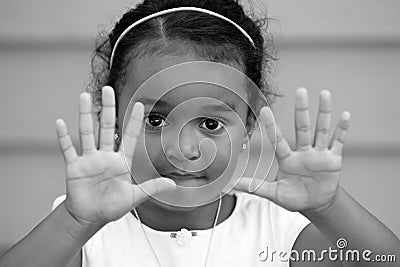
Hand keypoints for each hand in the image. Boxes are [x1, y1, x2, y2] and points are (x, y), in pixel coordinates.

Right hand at [55, 86, 175, 225]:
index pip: (130, 137)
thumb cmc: (112, 207)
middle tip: (108, 89)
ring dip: (86, 115)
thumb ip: (152, 188)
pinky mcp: (74, 167)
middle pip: (107, 127)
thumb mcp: (134, 197)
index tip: (140, 105)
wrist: (90, 217)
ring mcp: (89, 159)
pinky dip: (63, 137)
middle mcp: (105, 156)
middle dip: (109, 109)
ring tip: (85, 97)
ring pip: (87, 133)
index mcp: (121, 162)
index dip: (134, 121)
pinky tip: (60, 123)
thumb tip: (173, 185)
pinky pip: (68, 149)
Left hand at [235, 88, 349, 212]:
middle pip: (302, 128)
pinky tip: (344, 115)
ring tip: (324, 94)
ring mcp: (319, 154)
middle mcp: (303, 152)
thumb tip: (232, 185)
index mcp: (287, 159)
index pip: (278, 140)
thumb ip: (256, 187)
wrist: (316, 204)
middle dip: (301, 110)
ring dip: (323, 113)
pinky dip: (342, 130)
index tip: (264, 110)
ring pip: (321, 130)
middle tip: (300, 90)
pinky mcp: (333, 160)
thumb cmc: (294, 197)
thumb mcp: (274, 193)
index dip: (271, 126)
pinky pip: (338, 142)